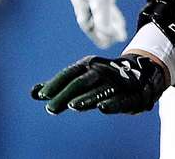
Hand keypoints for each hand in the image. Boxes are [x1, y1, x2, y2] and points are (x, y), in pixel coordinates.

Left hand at [32, 53, 167, 114]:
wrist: (141, 74)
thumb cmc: (102, 79)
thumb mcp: (81, 79)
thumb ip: (59, 87)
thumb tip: (33, 93)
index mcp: (88, 65)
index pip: (68, 74)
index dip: (55, 84)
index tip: (41, 95)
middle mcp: (101, 71)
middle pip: (80, 82)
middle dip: (65, 94)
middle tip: (50, 108)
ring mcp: (116, 82)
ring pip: (99, 90)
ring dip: (86, 98)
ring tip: (72, 106)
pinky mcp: (131, 95)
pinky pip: (121, 99)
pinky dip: (112, 103)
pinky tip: (101, 108)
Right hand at [70, 0, 128, 48]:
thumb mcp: (103, 1)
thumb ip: (104, 20)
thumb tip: (107, 36)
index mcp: (79, 1)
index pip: (87, 24)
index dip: (97, 35)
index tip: (107, 43)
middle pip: (93, 16)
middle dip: (104, 28)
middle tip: (116, 36)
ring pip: (99, 6)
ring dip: (109, 17)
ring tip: (119, 25)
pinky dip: (109, 5)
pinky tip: (115, 4)